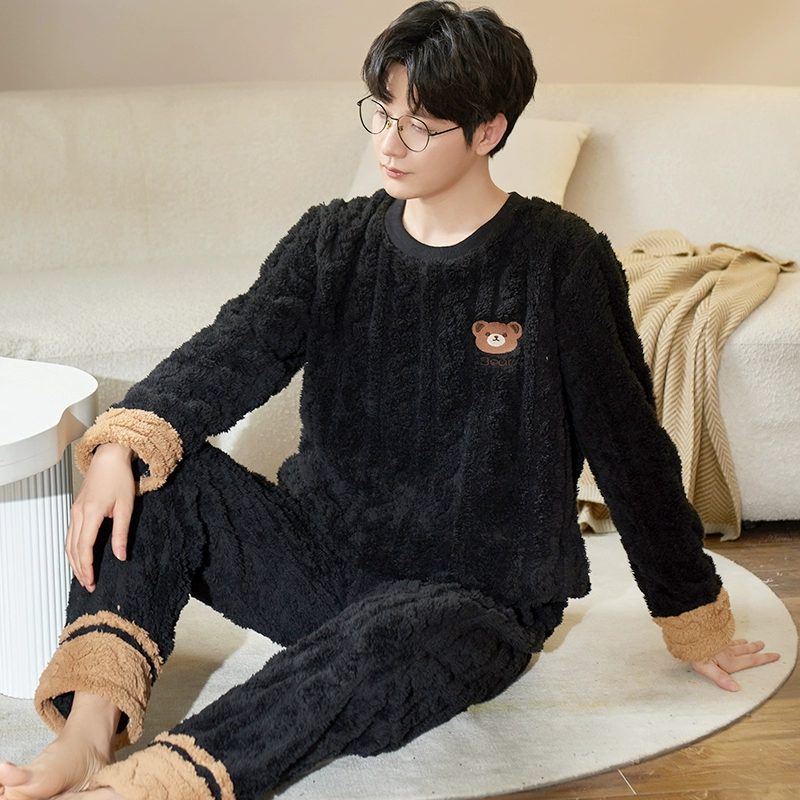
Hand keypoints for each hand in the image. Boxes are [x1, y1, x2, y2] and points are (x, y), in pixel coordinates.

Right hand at [65, 442, 135, 592]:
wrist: (109, 457)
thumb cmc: (119, 478)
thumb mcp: (126, 506)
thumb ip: (122, 533)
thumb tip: (120, 555)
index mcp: (91, 513)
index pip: (85, 547)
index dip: (87, 567)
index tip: (91, 581)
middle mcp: (78, 514)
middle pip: (73, 549)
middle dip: (79, 569)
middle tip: (87, 585)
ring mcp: (75, 511)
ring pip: (68, 543)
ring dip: (73, 561)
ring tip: (82, 576)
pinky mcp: (76, 509)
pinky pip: (70, 534)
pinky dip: (72, 549)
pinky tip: (77, 556)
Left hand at [692, 639, 779, 690]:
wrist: (687, 631)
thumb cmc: (695, 650)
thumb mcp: (706, 667)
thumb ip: (721, 678)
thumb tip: (735, 689)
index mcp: (728, 661)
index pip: (750, 660)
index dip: (764, 659)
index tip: (775, 655)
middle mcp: (726, 650)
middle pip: (744, 650)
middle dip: (755, 649)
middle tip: (763, 645)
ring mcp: (719, 642)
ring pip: (735, 643)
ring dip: (743, 643)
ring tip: (749, 641)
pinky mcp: (712, 635)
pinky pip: (724, 636)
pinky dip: (730, 637)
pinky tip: (728, 636)